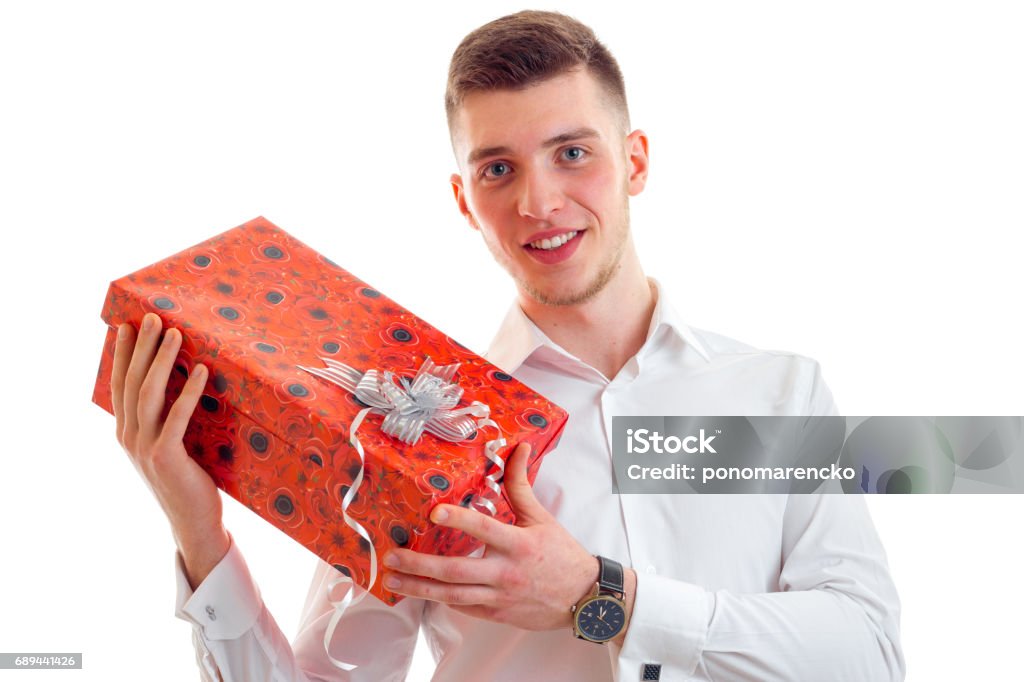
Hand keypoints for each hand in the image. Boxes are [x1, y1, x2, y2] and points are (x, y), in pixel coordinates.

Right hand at [111, 312, 228, 587]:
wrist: (193, 521)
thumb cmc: (187, 479)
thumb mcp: (168, 445)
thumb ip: (165, 418)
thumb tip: (180, 381)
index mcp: (125, 432)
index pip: (120, 384)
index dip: (123, 353)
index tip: (127, 324)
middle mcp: (128, 437)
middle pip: (132, 382)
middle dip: (142, 346)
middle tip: (154, 316)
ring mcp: (145, 447)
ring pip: (149, 394)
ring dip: (162, 360)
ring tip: (176, 333)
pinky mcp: (166, 456)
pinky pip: (177, 416)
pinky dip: (188, 391)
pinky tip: (200, 370)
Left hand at [381, 443, 597, 630]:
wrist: (584, 598)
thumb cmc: (561, 554)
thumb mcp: (542, 517)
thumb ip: (521, 485)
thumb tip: (519, 448)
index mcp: (519, 544)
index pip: (484, 530)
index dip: (459, 521)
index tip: (433, 513)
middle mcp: (506, 573)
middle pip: (457, 570)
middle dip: (421, 564)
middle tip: (393, 555)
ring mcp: (499, 597)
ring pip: (453, 595)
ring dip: (419, 588)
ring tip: (393, 579)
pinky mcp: (496, 614)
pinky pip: (463, 607)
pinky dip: (440, 599)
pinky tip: (418, 591)